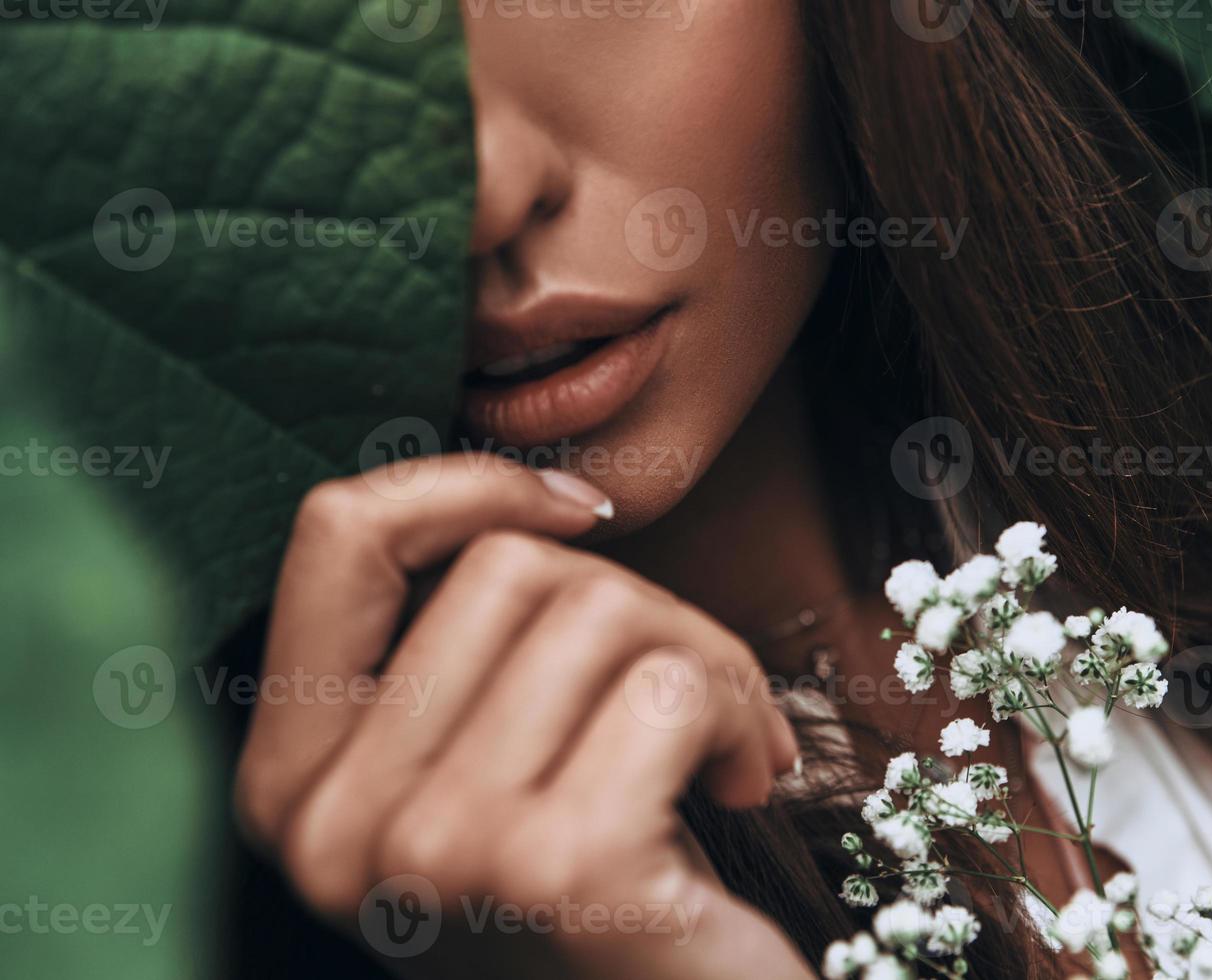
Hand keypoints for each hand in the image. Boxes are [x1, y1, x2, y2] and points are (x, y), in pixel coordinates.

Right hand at [234, 455, 810, 978]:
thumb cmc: (593, 899)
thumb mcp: (480, 778)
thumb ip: (460, 655)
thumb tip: (552, 497)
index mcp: (289, 785)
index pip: (337, 535)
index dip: (466, 485)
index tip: (580, 512)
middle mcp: (332, 826)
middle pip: (507, 567)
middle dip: (640, 606)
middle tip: (692, 695)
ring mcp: (436, 851)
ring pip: (601, 609)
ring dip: (707, 660)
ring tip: (727, 744)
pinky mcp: (560, 869)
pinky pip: (671, 684)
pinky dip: (742, 714)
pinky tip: (748, 784)